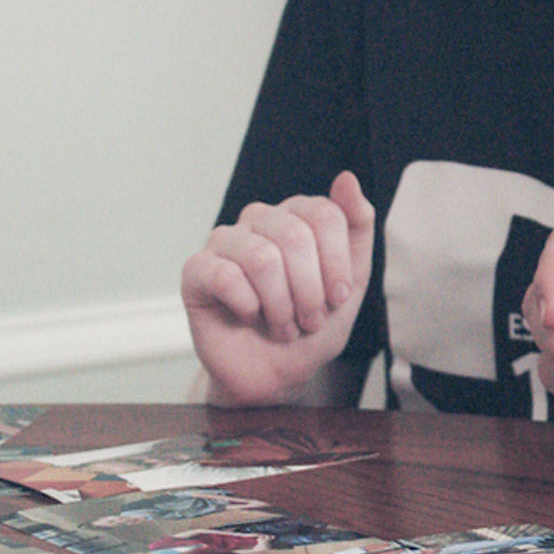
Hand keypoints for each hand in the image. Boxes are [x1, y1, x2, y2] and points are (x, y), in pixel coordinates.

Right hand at [180, 171, 377, 406]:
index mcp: (296, 215)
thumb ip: (356, 228)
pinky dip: (247, 307)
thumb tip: (347, 178)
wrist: (275, 374)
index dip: (336, 264)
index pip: (324, 214)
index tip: (338, 297)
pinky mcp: (197, 270)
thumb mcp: (351, 282)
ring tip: (282, 324)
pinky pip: (225, 277)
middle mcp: (259, 220)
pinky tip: (249, 316)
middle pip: (295, 236)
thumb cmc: (309, 327)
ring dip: (281, 306)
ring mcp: (225, 242)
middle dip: (310, 291)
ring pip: (262, 258)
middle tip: (308, 319)